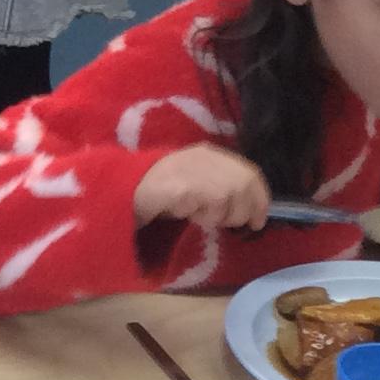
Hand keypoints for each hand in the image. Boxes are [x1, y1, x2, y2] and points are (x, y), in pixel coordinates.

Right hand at [134, 145, 270, 233]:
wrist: (120, 187)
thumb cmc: (157, 190)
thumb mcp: (192, 182)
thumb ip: (216, 187)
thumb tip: (245, 209)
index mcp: (209, 154)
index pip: (249, 172)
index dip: (259, 197)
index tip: (259, 219)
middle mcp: (205, 158)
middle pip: (244, 184)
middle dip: (244, 210)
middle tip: (235, 225)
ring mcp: (194, 170)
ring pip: (228, 198)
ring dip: (218, 215)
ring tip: (198, 217)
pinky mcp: (183, 186)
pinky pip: (207, 206)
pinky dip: (201, 215)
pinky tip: (185, 214)